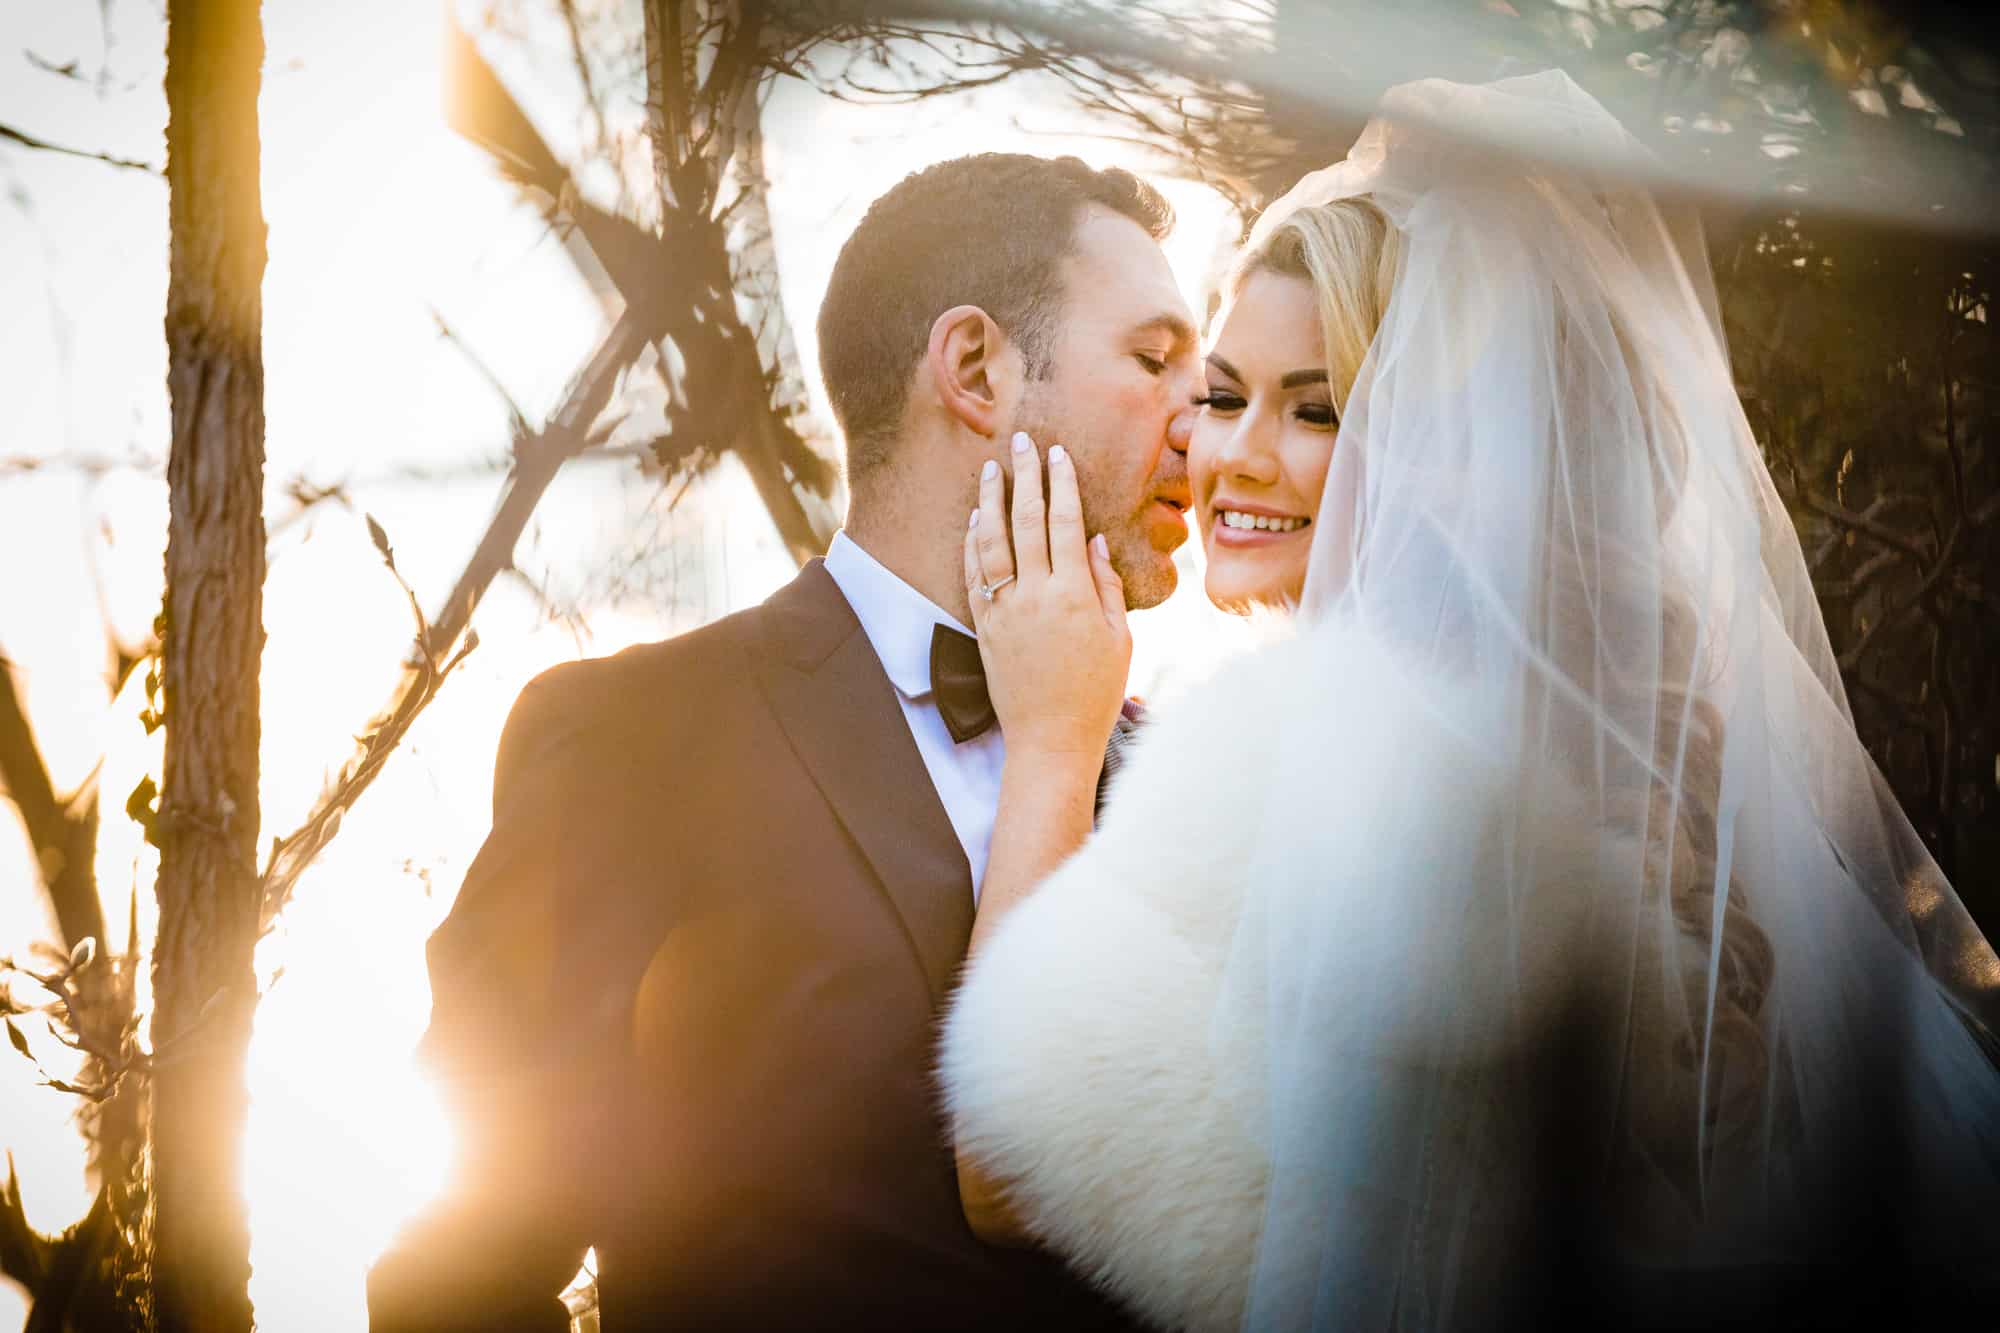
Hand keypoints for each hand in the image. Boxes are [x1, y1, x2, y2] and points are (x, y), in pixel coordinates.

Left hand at [964, 431, 1132, 760]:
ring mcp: (1005, 611)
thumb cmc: (1095, 693)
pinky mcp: (985, 628)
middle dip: (1024, 477)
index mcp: (1075, 596)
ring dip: (990, 501)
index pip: (1065, 524)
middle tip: (1021, 442)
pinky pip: (974, 576)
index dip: (1061, 485)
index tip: (1058, 455)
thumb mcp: (1120, 639)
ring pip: (992, 543)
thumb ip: (1107, 585)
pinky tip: (975, 520)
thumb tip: (1093, 539)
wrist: (1050, 740)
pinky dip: (972, 543)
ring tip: (990, 470)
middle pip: (1026, 522)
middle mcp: (1036, 597)